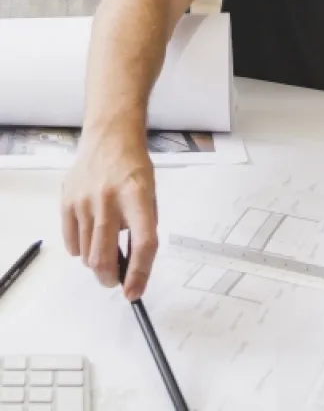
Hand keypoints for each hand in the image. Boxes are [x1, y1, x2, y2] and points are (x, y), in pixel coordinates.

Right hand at [61, 126, 157, 300]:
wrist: (110, 139)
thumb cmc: (134, 168)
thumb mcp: (150, 195)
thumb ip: (144, 227)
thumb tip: (133, 266)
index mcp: (138, 196)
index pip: (143, 243)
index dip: (139, 273)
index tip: (135, 292)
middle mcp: (109, 199)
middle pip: (105, 256)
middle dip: (111, 278)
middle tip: (115, 281)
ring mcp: (84, 201)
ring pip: (87, 254)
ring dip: (97, 262)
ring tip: (106, 252)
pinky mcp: (67, 202)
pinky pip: (72, 242)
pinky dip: (81, 250)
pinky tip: (91, 237)